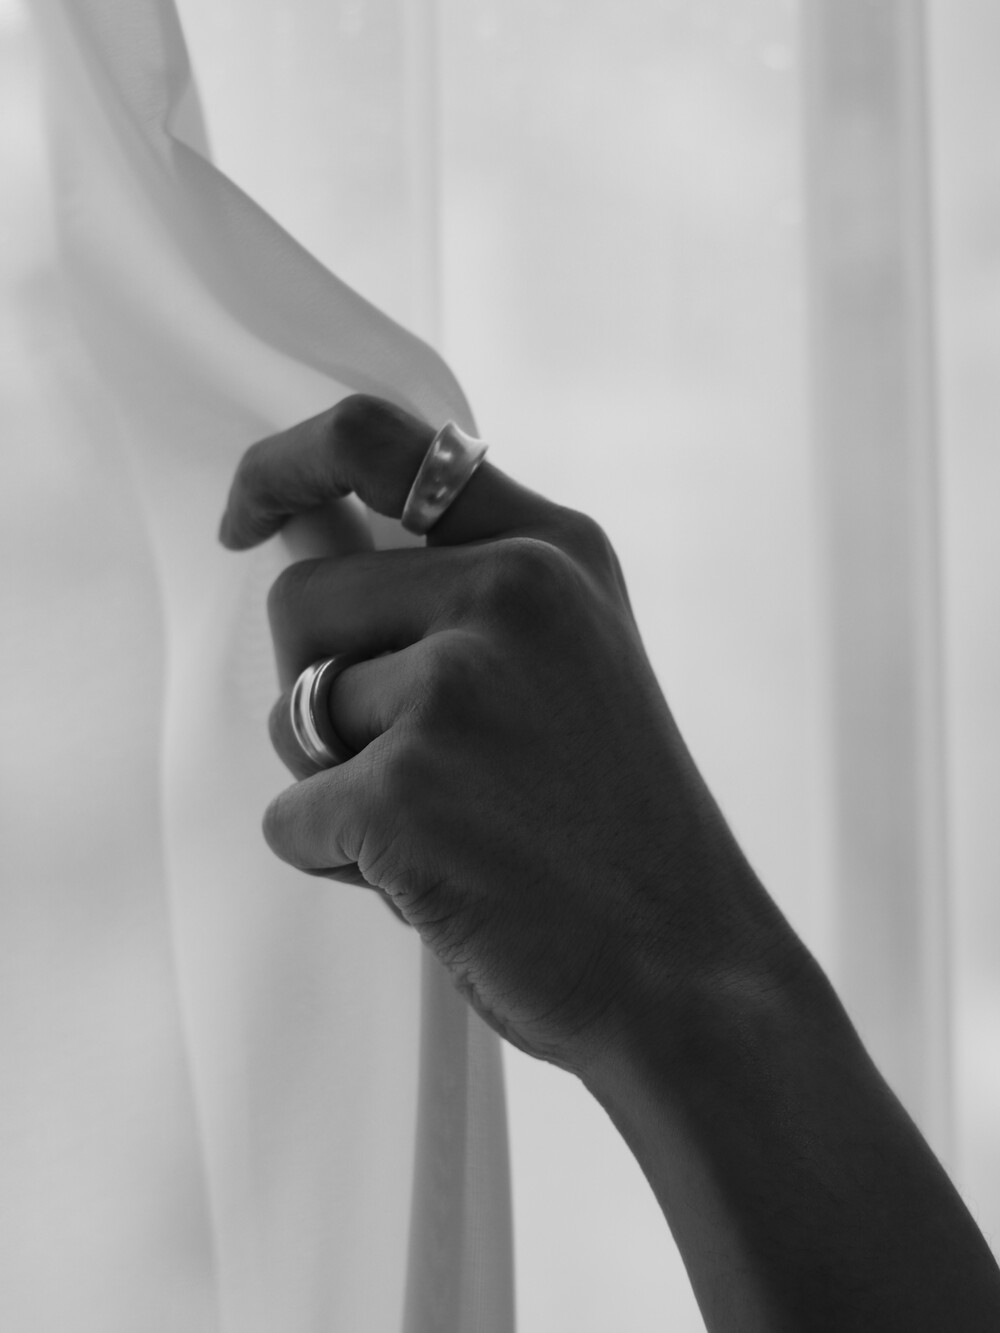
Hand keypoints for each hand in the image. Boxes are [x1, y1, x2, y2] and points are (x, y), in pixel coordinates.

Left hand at [220, 395, 790, 1078]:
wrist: (690, 973)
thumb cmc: (618, 828)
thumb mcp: (567, 664)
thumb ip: (449, 590)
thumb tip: (293, 536)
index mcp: (552, 549)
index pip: (376, 439)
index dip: (284, 463)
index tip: (247, 519)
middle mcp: (508, 591)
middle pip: (301, 598)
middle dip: (318, 685)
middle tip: (409, 762)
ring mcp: (456, 688)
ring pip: (293, 715)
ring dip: (342, 782)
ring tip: (454, 829)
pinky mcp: (403, 790)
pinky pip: (291, 816)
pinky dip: (338, 860)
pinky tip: (437, 883)